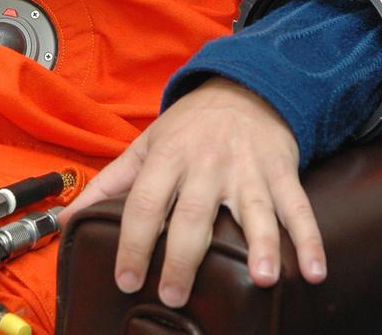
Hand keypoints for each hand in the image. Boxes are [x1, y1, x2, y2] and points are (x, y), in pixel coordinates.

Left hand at [59, 77, 325, 307]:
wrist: (244, 87)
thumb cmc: (189, 126)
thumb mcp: (146, 144)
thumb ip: (109, 184)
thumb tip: (66, 220)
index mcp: (168, 156)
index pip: (144, 202)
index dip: (131, 241)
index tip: (125, 280)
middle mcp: (206, 163)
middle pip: (193, 213)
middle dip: (183, 255)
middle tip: (174, 295)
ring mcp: (247, 169)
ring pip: (254, 209)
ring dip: (261, 244)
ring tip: (263, 278)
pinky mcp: (280, 172)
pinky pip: (298, 207)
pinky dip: (310, 239)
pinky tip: (315, 271)